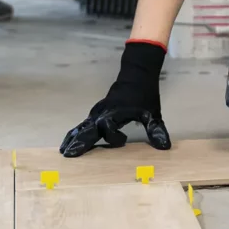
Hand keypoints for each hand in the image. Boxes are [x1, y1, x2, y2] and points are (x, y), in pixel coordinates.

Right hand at [60, 41, 170, 156]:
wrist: (137, 73)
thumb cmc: (144, 93)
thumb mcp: (153, 112)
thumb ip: (156, 130)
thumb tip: (165, 147)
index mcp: (115, 112)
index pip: (108, 130)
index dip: (114, 138)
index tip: (124, 141)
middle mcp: (103, 112)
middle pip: (88, 129)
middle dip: (79, 141)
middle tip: (68, 154)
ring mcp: (98, 111)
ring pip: (83, 126)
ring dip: (74, 137)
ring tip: (64, 150)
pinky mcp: (97, 112)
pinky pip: (84, 123)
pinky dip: (77, 132)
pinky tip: (71, 140)